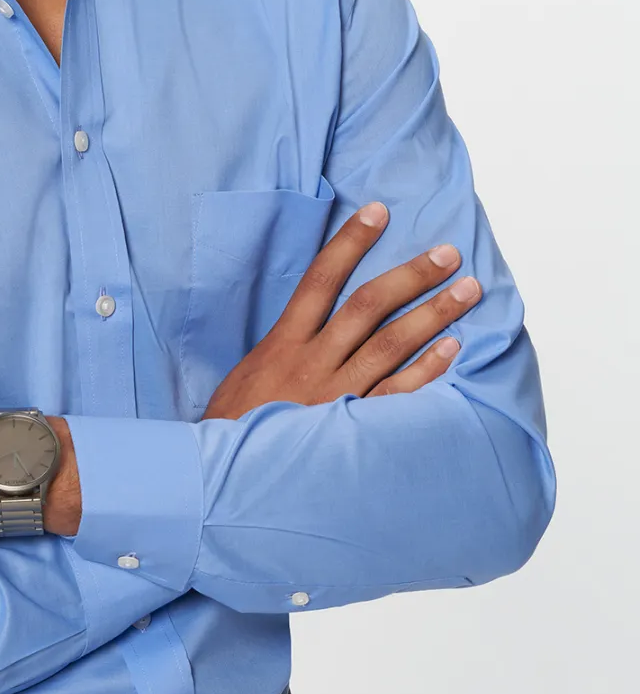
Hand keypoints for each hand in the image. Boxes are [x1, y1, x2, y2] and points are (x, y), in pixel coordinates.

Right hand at [202, 203, 480, 420]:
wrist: (225, 482)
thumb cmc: (236, 429)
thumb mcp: (250, 377)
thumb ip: (284, 349)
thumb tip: (315, 323)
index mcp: (282, 344)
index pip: (319, 280)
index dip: (349, 243)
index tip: (378, 211)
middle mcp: (312, 362)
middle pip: (367, 306)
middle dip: (410, 276)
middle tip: (447, 253)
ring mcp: (335, 396)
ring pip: (389, 345)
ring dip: (432, 315)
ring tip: (467, 291)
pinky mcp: (351, 432)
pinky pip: (397, 396)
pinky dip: (426, 372)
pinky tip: (453, 349)